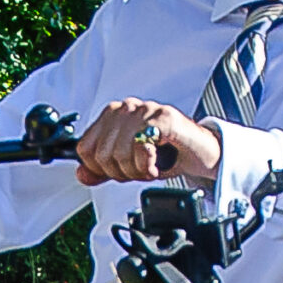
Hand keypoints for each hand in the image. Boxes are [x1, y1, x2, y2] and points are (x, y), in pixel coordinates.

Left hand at [74, 99, 220, 188]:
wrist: (201, 153)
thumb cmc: (167, 154)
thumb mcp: (128, 165)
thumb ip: (103, 169)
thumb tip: (81, 174)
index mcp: (112, 115)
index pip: (85, 149)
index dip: (101, 169)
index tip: (121, 170)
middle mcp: (126, 108)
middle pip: (102, 154)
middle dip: (121, 172)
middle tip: (140, 170)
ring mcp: (144, 110)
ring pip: (118, 153)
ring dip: (136, 170)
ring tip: (150, 167)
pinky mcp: (162, 117)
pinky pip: (140, 146)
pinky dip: (147, 164)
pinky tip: (156, 163)